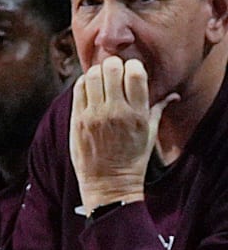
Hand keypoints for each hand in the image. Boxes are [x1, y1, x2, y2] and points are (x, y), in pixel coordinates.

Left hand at [69, 56, 177, 211]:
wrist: (108, 183)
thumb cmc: (132, 159)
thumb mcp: (150, 134)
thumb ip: (158, 109)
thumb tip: (172, 95)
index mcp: (137, 113)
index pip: (135, 72)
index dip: (132, 66)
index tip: (130, 71)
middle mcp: (116, 111)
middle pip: (111, 69)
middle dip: (113, 66)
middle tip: (113, 72)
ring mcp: (94, 115)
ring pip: (91, 75)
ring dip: (97, 72)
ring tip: (100, 80)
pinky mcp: (77, 120)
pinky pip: (78, 90)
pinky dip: (84, 83)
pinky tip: (89, 89)